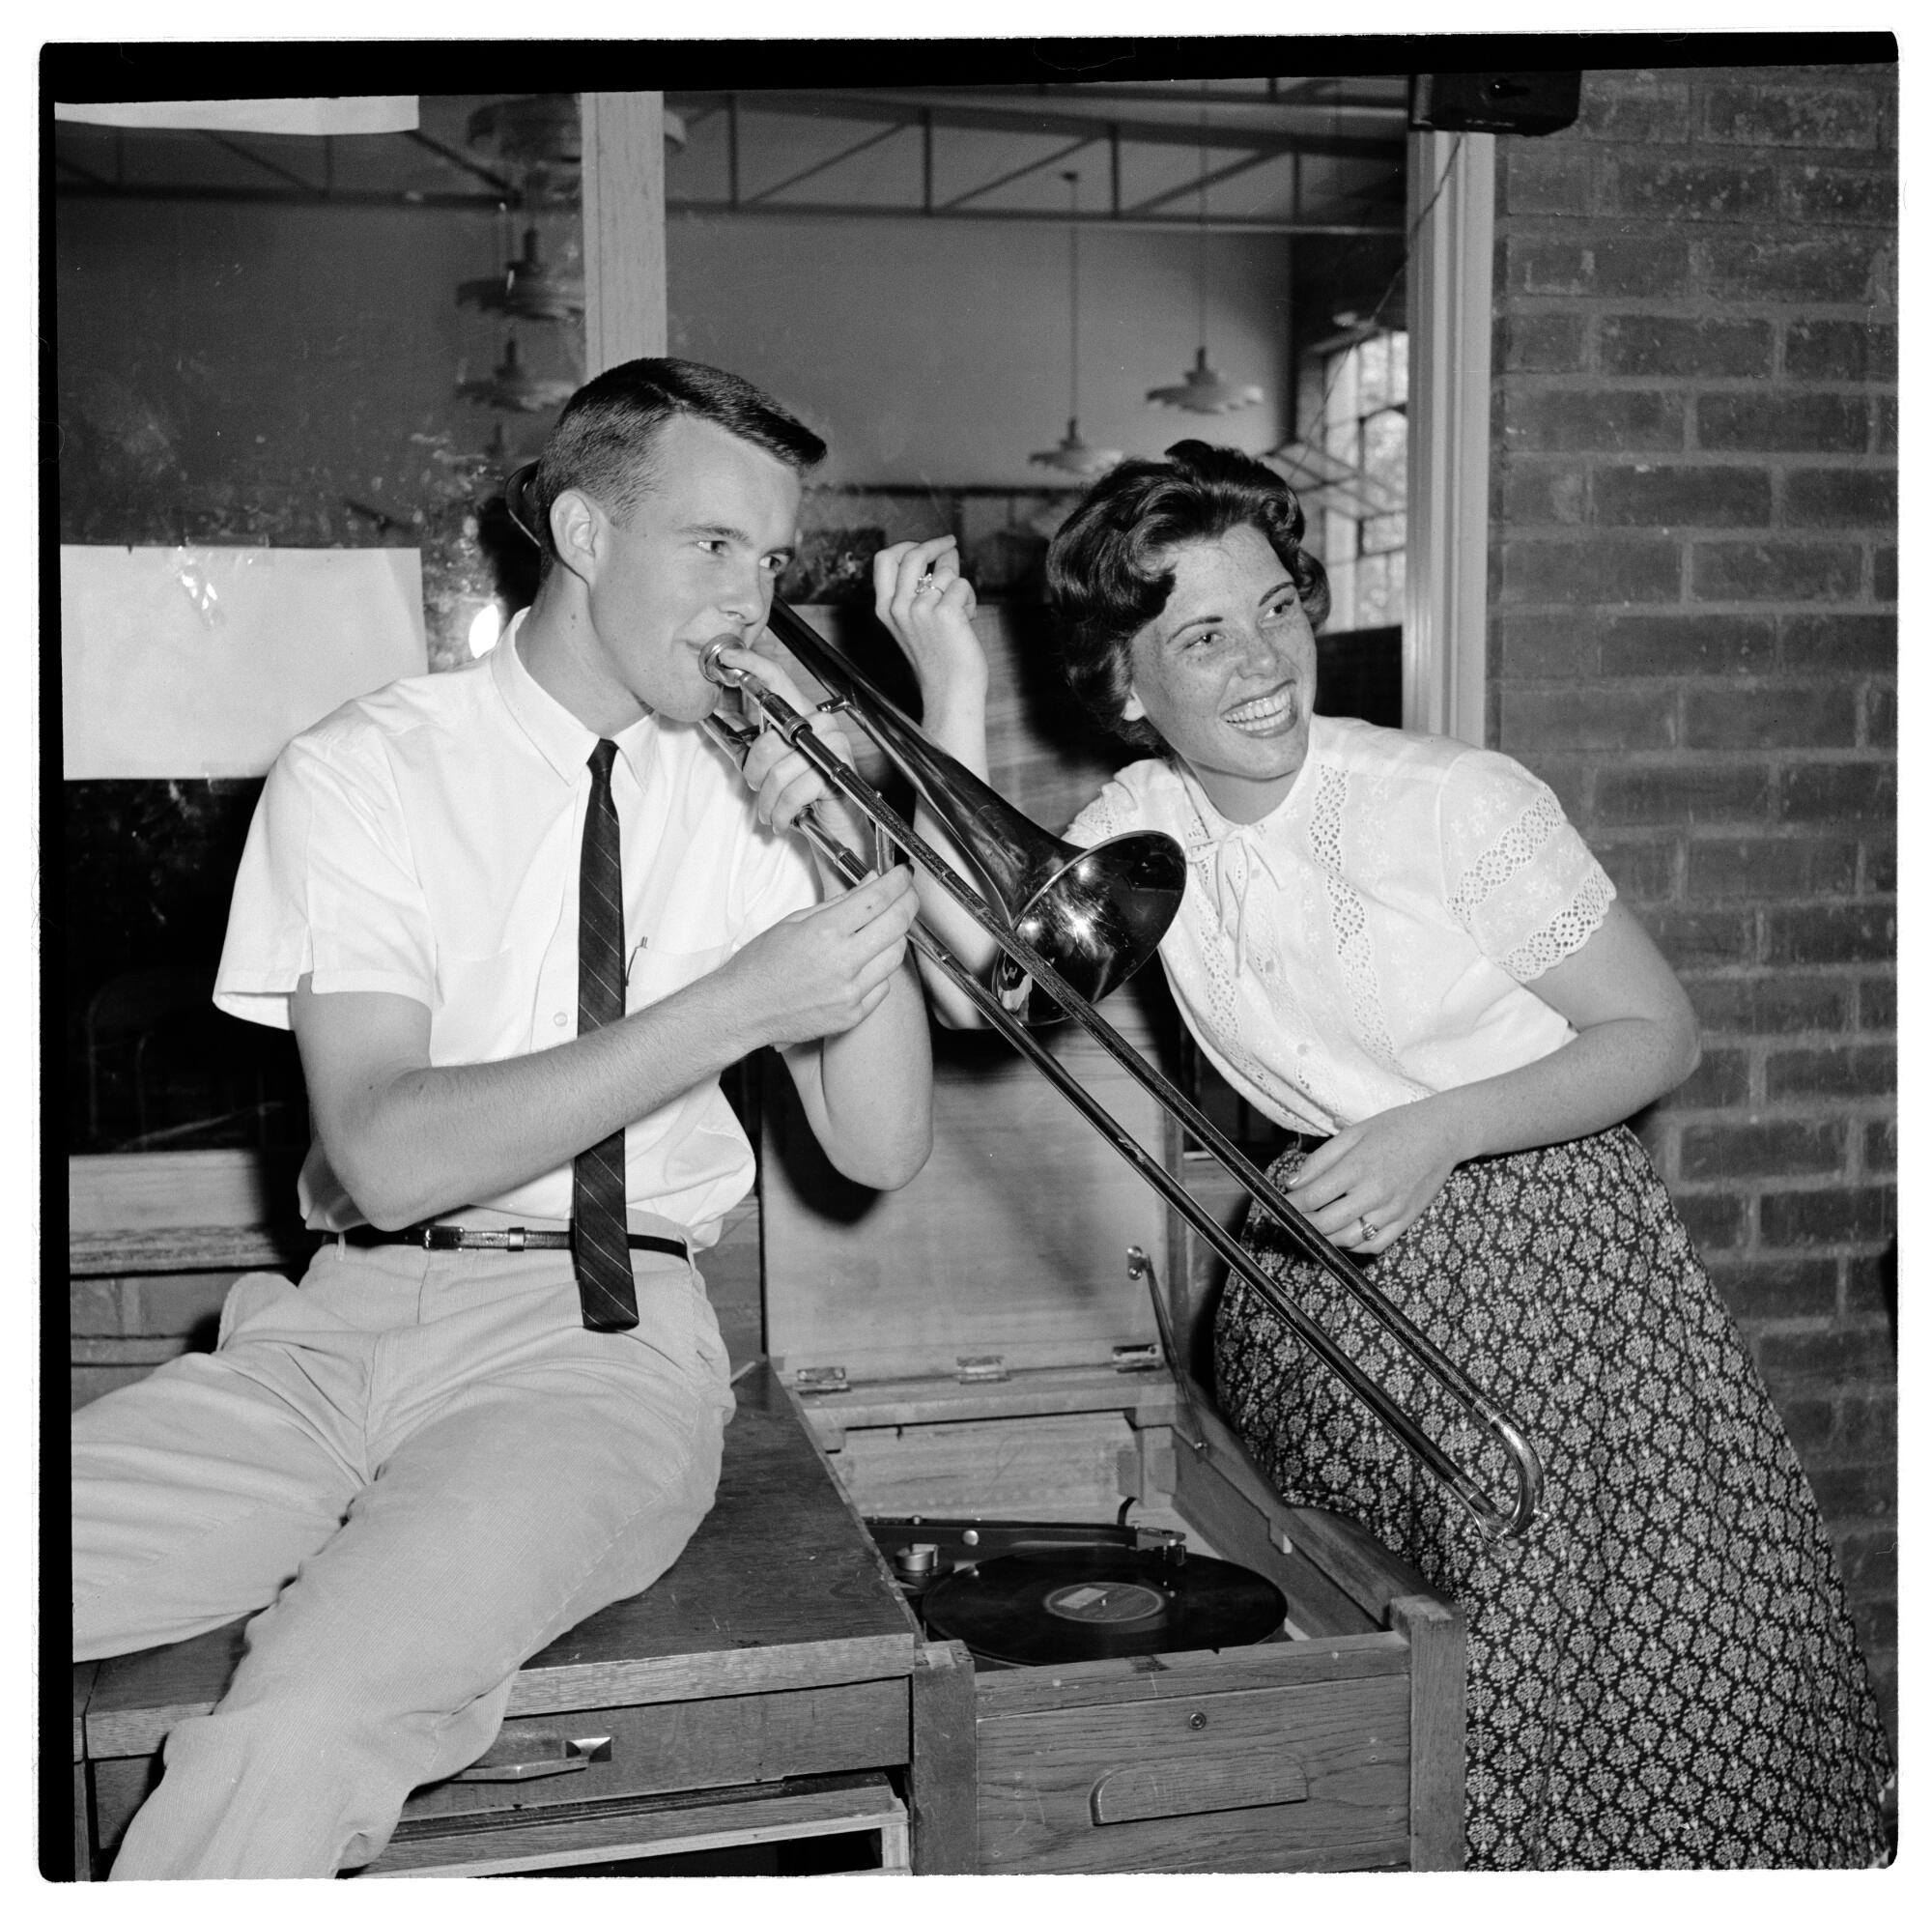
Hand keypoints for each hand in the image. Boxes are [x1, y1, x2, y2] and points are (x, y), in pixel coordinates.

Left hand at [713, 642, 870, 861]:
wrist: (838, 830)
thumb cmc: (807, 796)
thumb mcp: (771, 765)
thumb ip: (750, 740)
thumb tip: (722, 713)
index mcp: (804, 716)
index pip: (778, 680)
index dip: (751, 665)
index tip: (726, 657)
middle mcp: (821, 726)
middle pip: (767, 742)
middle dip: (755, 774)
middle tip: (760, 789)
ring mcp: (832, 748)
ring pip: (777, 773)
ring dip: (768, 801)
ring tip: (773, 810)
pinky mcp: (836, 774)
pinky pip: (793, 794)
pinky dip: (781, 814)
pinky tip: (784, 820)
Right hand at [716, 863, 920, 1049]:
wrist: (743, 1010)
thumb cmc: (760, 966)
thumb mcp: (795, 921)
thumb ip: (839, 902)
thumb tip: (871, 883)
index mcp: (824, 933)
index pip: (878, 899)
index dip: (897, 882)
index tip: (902, 875)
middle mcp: (842, 963)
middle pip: (897, 925)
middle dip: (908, 903)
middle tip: (907, 895)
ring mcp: (850, 993)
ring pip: (896, 956)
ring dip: (896, 937)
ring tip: (883, 927)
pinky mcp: (853, 1015)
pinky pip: (883, 986)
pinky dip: (879, 970)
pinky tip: (864, 963)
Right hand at [872, 536, 986, 707]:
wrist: (949, 692)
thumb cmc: (938, 659)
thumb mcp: (918, 621)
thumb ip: (923, 588)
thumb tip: (944, 554)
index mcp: (886, 609)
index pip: (885, 560)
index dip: (905, 545)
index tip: (924, 545)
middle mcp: (899, 607)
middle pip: (913, 554)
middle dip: (935, 545)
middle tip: (951, 545)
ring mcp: (921, 609)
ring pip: (945, 572)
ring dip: (959, 587)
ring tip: (961, 613)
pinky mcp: (945, 612)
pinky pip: (962, 586)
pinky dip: (970, 600)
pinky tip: (967, 621)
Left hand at [1283, 1096, 1465, 1255]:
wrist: (1442, 1134)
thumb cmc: (1395, 1128)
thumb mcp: (1353, 1134)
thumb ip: (1320, 1160)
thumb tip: (1292, 1183)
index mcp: (1358, 1167)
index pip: (1313, 1197)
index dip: (1290, 1204)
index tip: (1280, 1204)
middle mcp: (1375, 1193)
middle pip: (1325, 1223)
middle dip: (1302, 1223)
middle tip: (1293, 1217)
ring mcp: (1392, 1211)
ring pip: (1347, 1239)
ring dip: (1324, 1237)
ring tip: (1315, 1225)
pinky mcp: (1406, 1221)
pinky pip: (1373, 1245)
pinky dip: (1353, 1245)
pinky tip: (1343, 1232)